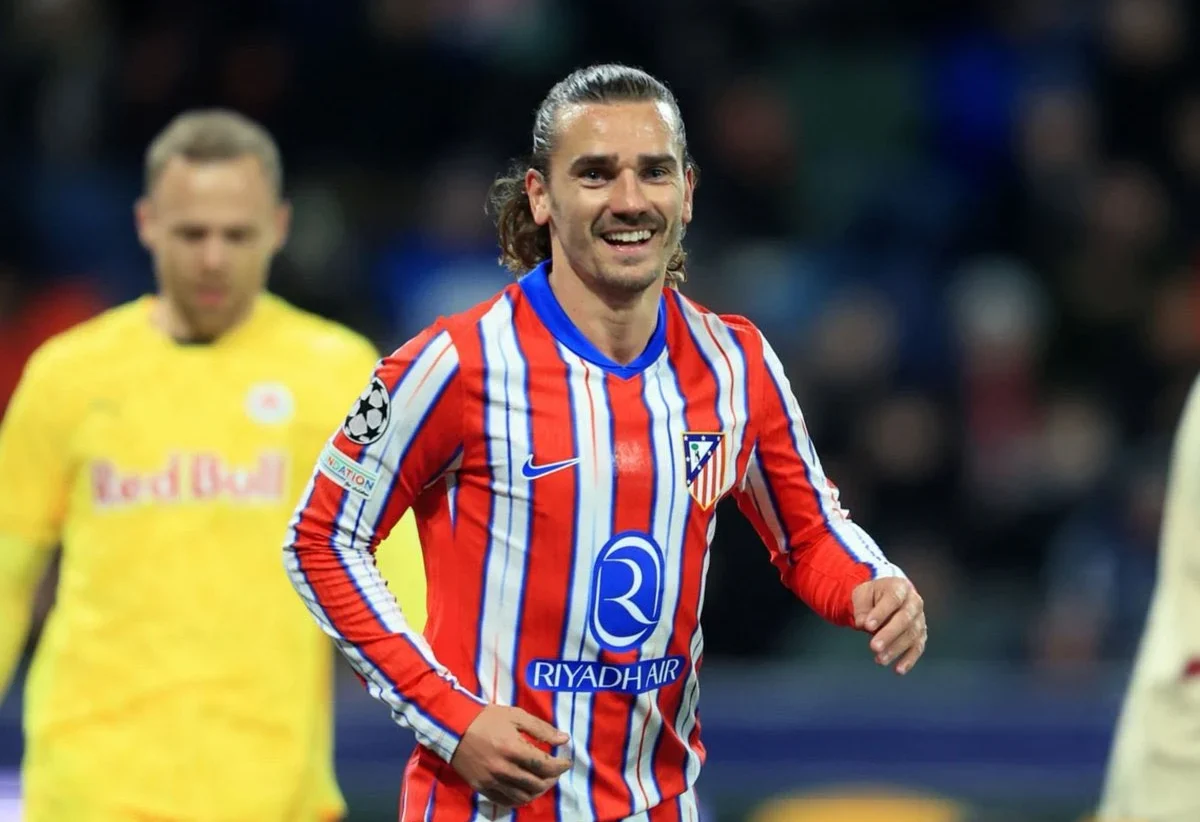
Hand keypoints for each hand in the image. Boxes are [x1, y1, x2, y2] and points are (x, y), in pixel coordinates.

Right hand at [450, 705, 571, 806]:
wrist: (453, 727)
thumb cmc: (487, 718)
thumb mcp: (516, 715)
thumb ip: (541, 728)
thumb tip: (564, 739)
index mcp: (514, 749)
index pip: (546, 766)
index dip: (561, 766)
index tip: (566, 762)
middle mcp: (504, 769)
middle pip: (537, 784)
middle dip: (552, 779)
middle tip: (555, 771)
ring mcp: (492, 781)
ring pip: (523, 797)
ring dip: (538, 791)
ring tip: (542, 781)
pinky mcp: (482, 788)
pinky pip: (505, 802)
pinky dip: (519, 800)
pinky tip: (525, 790)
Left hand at [851, 577, 926, 674]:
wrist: (885, 597)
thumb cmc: (873, 596)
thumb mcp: (862, 594)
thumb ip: (861, 607)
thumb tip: (862, 623)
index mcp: (900, 587)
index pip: (893, 599)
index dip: (881, 613)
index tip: (867, 626)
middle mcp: (914, 602)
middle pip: (905, 619)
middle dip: (889, 634)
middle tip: (874, 646)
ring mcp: (920, 619)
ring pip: (911, 635)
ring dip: (896, 649)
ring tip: (880, 660)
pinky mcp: (921, 634)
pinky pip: (918, 648)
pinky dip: (909, 660)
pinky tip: (898, 670)